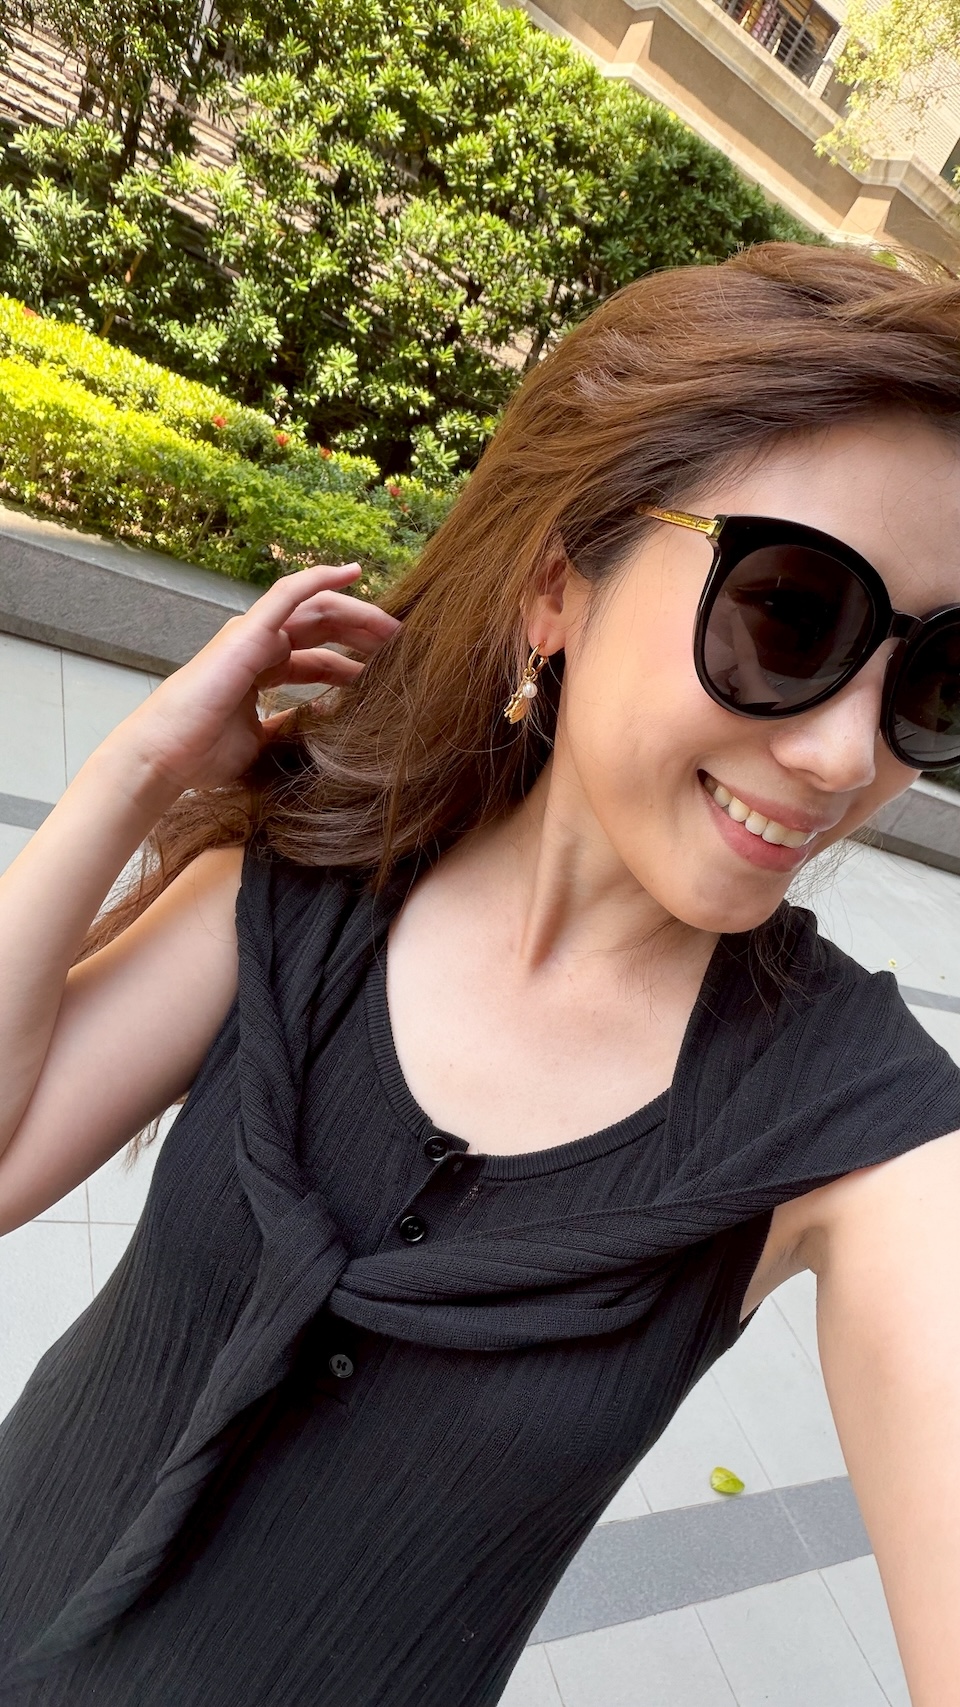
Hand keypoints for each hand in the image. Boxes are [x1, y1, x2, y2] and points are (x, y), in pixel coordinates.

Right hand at [106, 564, 399, 794]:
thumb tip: (329, 725)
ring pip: (316, 608)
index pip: (319, 657)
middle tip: (404, 645)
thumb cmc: (204, 755)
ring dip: (358, 613)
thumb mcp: (264, 741)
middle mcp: (259, 646)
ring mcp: (252, 635)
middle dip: (364, 633)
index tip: (389, 672)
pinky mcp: (248, 632)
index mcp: (262, 671)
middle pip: (324, 627)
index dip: (353, 662)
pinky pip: (289, 594)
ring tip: (394, 626)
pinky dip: (320, 577)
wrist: (165, 758)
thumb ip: (293, 726)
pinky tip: (353, 571)